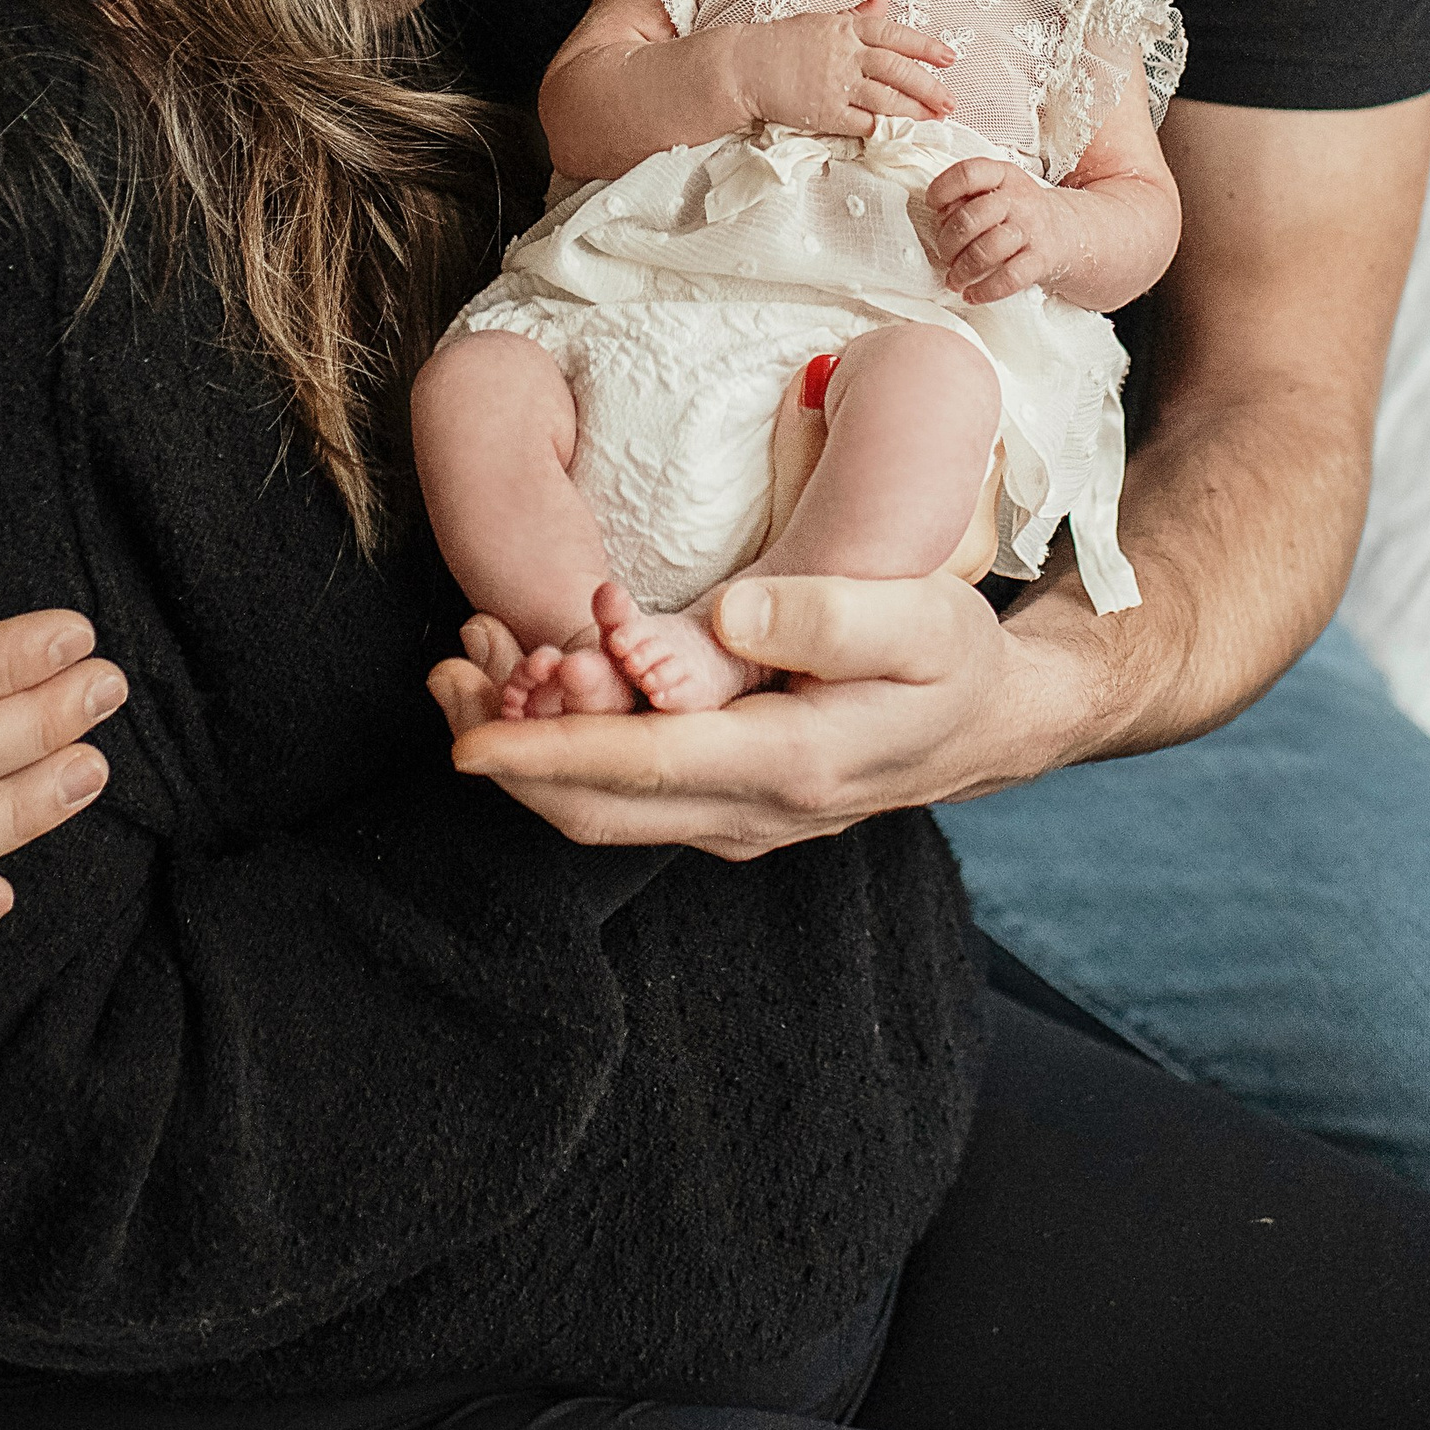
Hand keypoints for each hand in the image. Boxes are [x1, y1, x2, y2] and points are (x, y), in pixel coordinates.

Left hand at [433, 568, 1107, 856]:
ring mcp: (730, 819)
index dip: (551, 753)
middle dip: (506, 750)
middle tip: (442, 676)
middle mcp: (748, 811)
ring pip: (596, 807)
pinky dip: (557, 749)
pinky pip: (621, 794)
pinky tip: (523, 684)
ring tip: (459, 668)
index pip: (646, 767)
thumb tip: (731, 610)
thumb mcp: (921, 619)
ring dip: (519, 750)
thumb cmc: (952, 660)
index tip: (467, 740)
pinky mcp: (718, 805)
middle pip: (594, 806)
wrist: (987, 725)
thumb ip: (831, 614)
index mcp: (792, 764)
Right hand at [735, 0, 955, 137]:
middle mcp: (846, 55)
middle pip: (899, 70)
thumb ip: (856, 15)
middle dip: (929, 86)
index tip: (949, 57)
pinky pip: (862, 123)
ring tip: (934, 117)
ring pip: (887, 99)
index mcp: (846, 29)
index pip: (896, 36)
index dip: (926, 47)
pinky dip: (881, 127)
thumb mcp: (821, 20)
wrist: (742, 66)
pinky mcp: (825, 113)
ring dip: (914, 110)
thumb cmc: (781, 42)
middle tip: (950, 100)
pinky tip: (896, 130)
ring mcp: (836, 85)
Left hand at [926, 158, 1078, 300]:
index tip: (932, 205)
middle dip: (948, 242)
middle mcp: (1018, 199)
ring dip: (962, 270)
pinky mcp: (1040, 259)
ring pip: (986, 250)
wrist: (1065, 228)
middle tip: (944, 255)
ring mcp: (1030, 229)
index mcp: (1003, 175)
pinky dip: (985, 291)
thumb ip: (966, 197)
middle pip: (971, 217)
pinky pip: (1009, 278)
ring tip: (953, 279)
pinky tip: (972, 295)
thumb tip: (939, 218)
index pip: (968, 174)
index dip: (943, 189)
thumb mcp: (996, 190)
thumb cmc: (1017, 210)